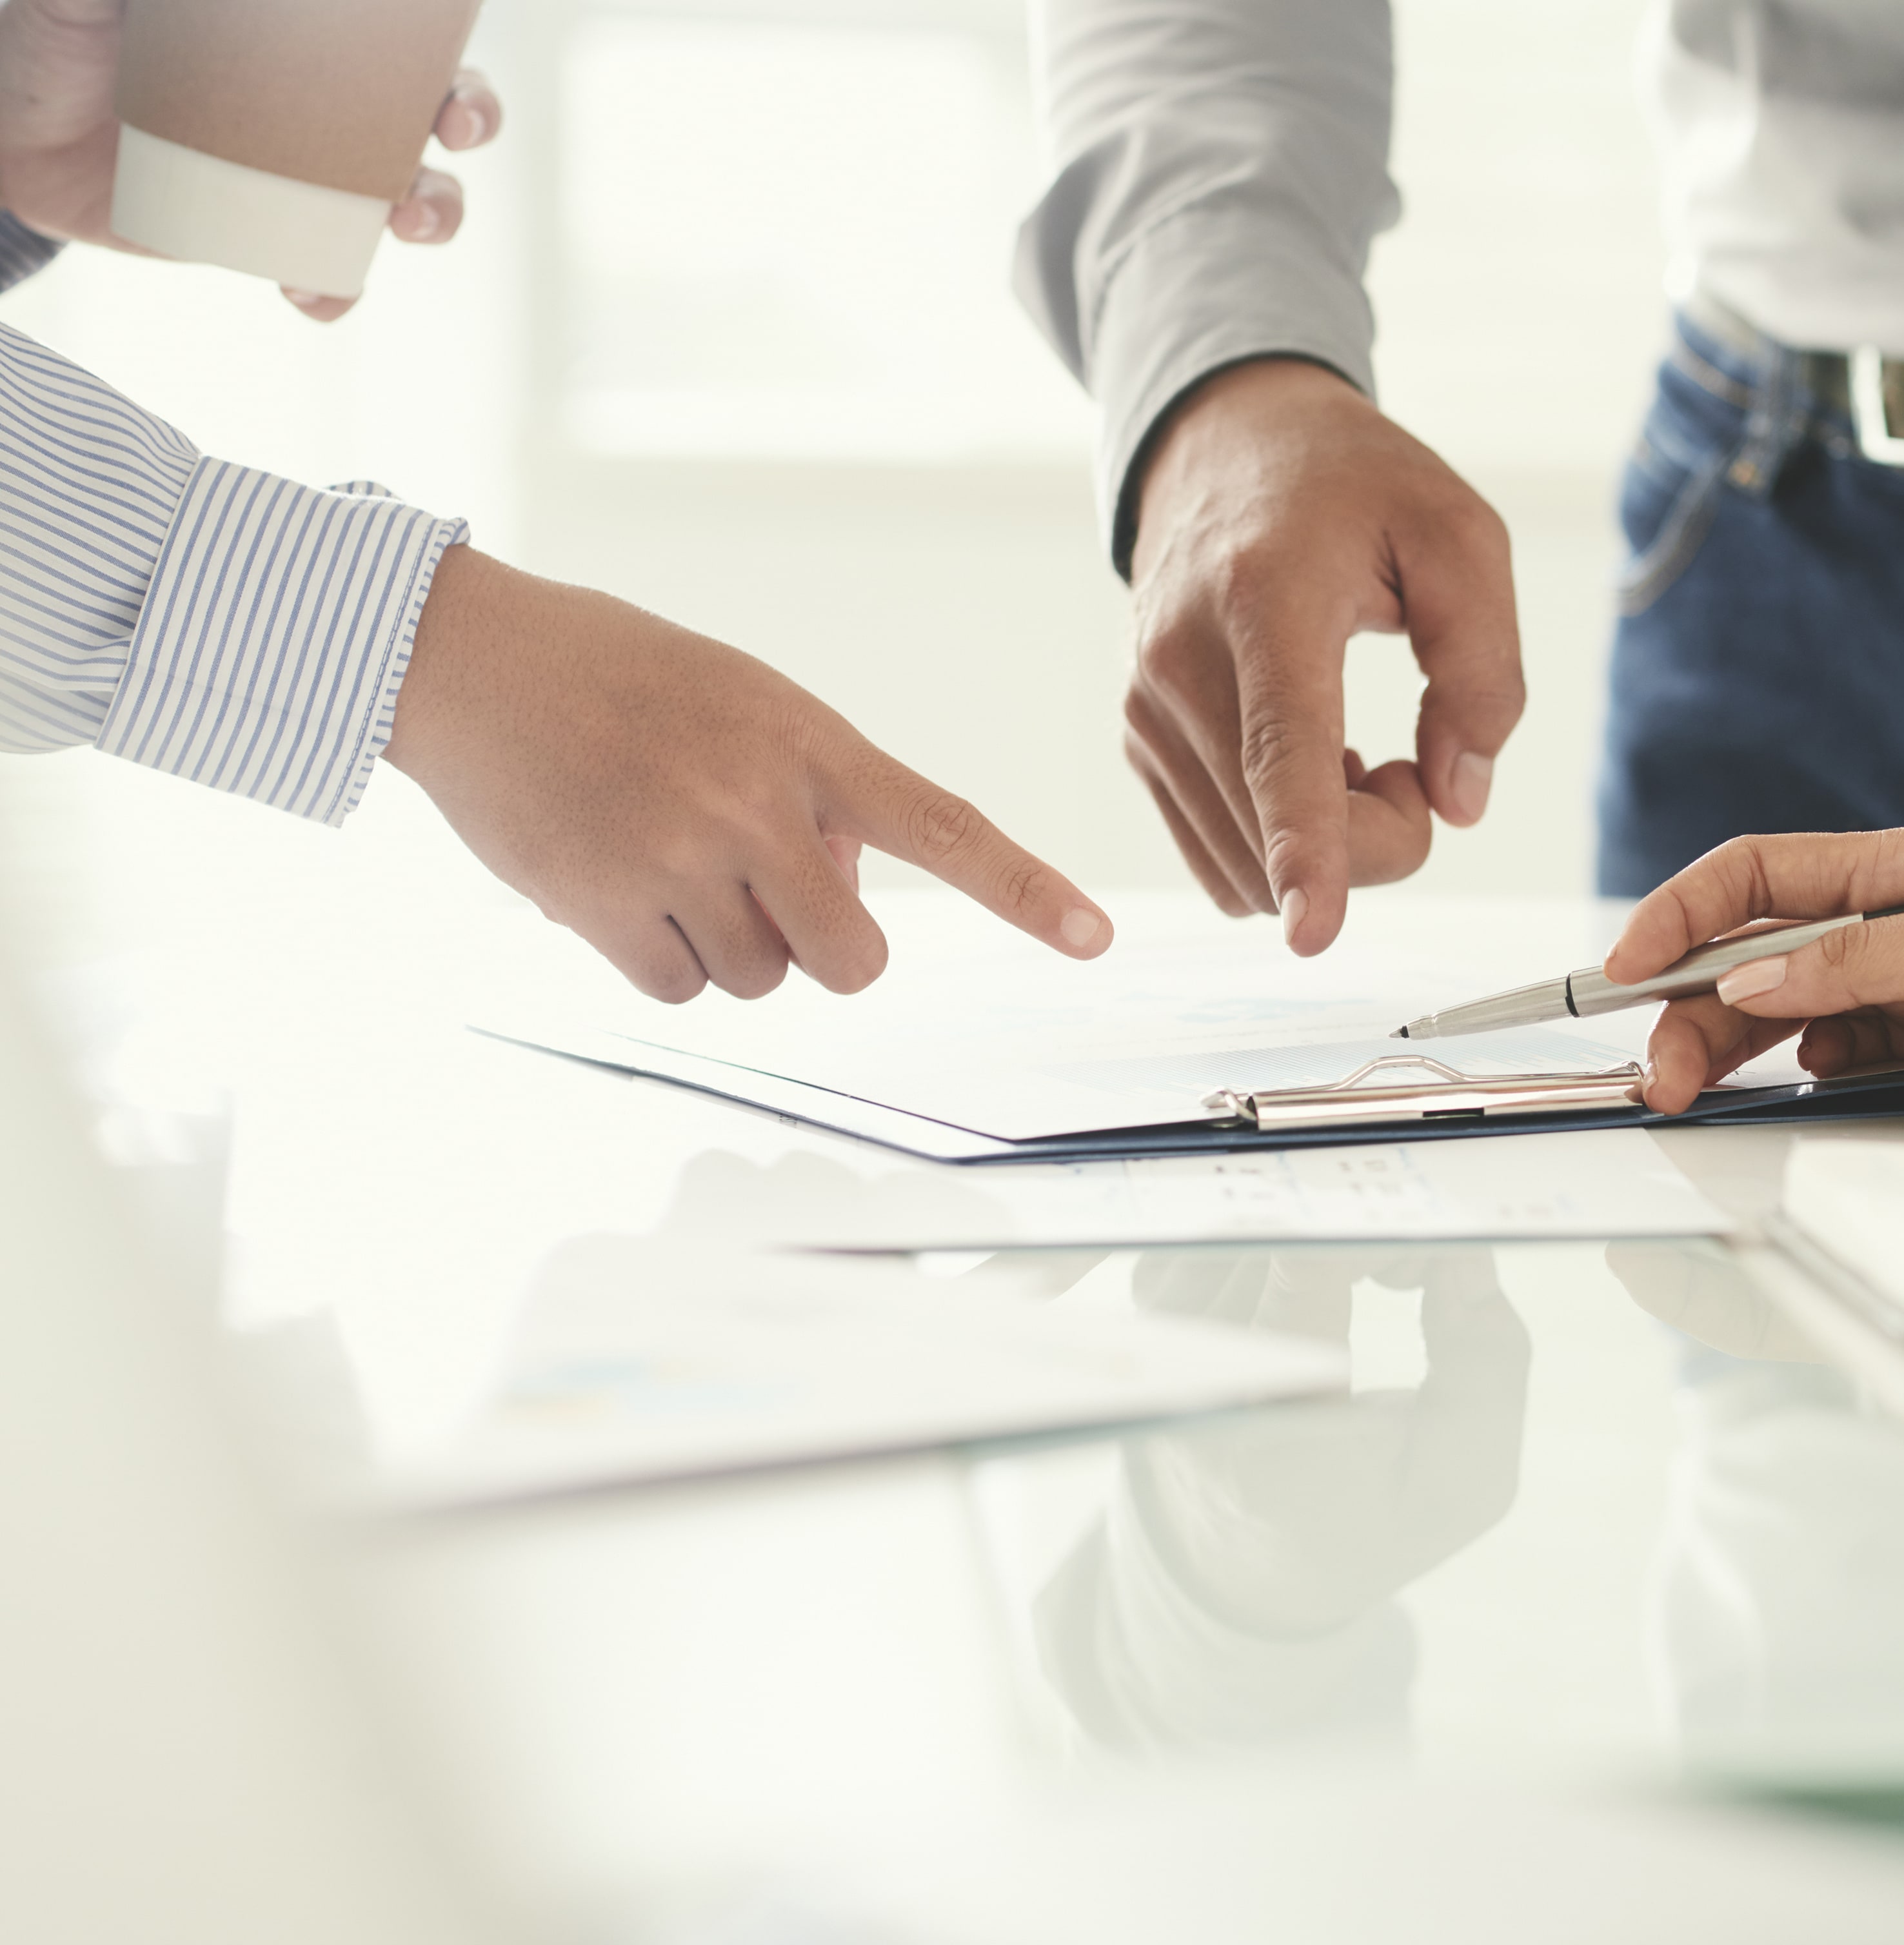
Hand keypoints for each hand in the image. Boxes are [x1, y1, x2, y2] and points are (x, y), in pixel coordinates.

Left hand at [0, 1, 500, 320]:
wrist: (8, 138)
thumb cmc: (48, 41)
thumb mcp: (83, 0)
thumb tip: (218, 6)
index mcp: (296, 32)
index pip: (394, 33)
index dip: (446, 42)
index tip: (446, 55)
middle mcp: (318, 98)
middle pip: (429, 106)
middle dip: (470, 115)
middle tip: (456, 129)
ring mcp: (304, 172)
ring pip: (407, 192)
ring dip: (434, 209)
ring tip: (410, 222)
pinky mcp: (272, 237)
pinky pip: (332, 272)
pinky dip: (337, 289)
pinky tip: (312, 292)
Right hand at [385, 547, 1110, 1000]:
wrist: (471, 659)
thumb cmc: (622, 677)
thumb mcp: (746, 704)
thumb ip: (814, 792)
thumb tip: (845, 893)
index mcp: (806, 742)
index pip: (943, 827)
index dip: (1024, 890)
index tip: (1095, 938)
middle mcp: (755, 804)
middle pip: (850, 958)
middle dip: (821, 945)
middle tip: (764, 889)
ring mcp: (678, 857)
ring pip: (759, 981)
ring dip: (725, 943)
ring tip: (662, 854)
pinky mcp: (600, 906)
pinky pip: (679, 989)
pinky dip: (657, 959)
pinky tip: (615, 886)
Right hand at [1124, 358, 1523, 952]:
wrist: (1226, 442)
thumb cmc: (1355, 489)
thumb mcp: (1461, 539)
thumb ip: (1483, 670)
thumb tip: (1460, 804)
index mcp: (1266, 600)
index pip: (1283, 748)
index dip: (1306, 849)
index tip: (1310, 932)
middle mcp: (1181, 661)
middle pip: (1282, 833)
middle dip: (1381, 836)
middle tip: (1414, 755)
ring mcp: (1147, 709)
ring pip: (1247, 866)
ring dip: (1331, 844)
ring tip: (1358, 747)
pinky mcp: (1140, 742)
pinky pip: (1220, 858)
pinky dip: (1282, 842)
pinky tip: (1308, 762)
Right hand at [1606, 824, 1903, 1114]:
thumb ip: (1866, 959)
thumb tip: (1757, 978)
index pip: (1761, 876)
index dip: (1682, 916)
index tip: (1625, 972)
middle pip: (1760, 957)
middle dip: (1690, 1007)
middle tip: (1657, 1074)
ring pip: (1792, 1017)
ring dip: (1730, 1049)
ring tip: (1687, 1093)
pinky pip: (1847, 1065)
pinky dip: (1797, 1081)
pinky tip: (1779, 1094)